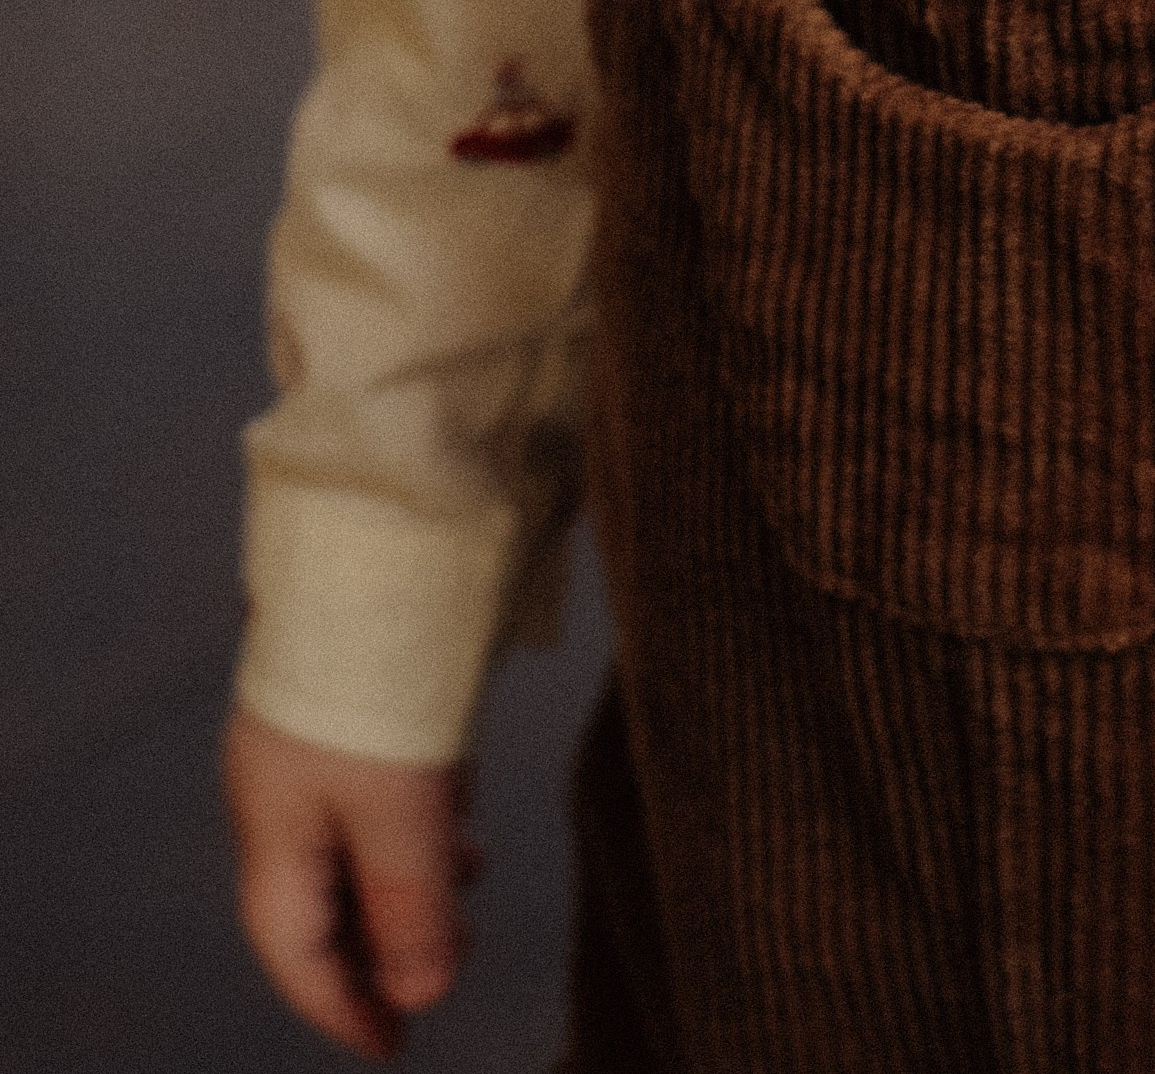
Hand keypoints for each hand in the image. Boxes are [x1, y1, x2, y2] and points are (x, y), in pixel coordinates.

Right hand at [222, 705, 479, 1056]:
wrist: (383, 540)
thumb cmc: (377, 685)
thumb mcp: (401, 809)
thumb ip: (410, 905)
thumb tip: (421, 992)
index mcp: (276, 824)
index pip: (293, 948)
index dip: (341, 1005)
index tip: (395, 1047)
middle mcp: (286, 785)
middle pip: (323, 896)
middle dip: (379, 944)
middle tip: (440, 975)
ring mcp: (322, 738)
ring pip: (361, 837)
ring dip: (411, 878)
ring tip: (471, 884)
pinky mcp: (361, 698)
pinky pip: (384, 783)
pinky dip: (422, 816)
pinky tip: (464, 811)